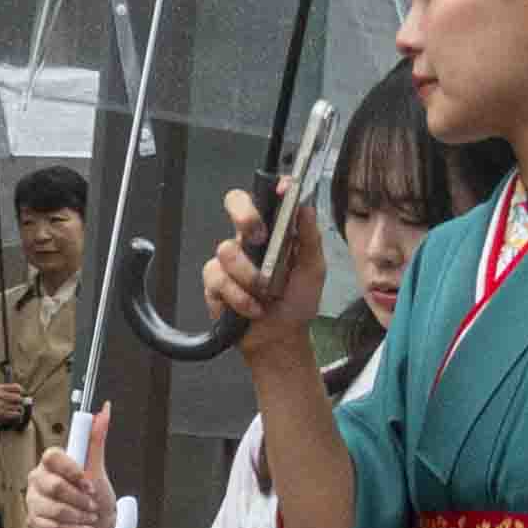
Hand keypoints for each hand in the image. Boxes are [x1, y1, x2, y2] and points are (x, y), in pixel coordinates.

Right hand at [24, 410, 120, 527]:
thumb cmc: (96, 498)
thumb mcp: (98, 469)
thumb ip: (96, 440)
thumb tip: (105, 410)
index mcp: (51, 463)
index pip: (52, 456)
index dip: (72, 471)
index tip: (90, 484)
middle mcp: (38, 480)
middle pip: (54, 486)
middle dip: (80, 499)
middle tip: (93, 505)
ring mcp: (33, 501)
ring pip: (54, 509)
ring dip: (79, 517)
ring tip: (89, 519)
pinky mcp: (33, 523)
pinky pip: (49, 527)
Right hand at [204, 171, 326, 364]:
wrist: (280, 338)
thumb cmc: (297, 303)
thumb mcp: (313, 270)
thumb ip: (311, 238)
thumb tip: (306, 207)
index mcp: (273, 231)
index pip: (265, 198)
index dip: (271, 188)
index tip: (283, 190)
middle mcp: (248, 240)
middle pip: (234, 202)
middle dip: (244, 214)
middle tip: (257, 236)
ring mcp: (229, 261)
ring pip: (226, 249)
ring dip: (249, 275)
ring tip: (265, 293)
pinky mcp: (214, 283)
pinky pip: (219, 279)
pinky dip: (240, 297)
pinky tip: (253, 308)